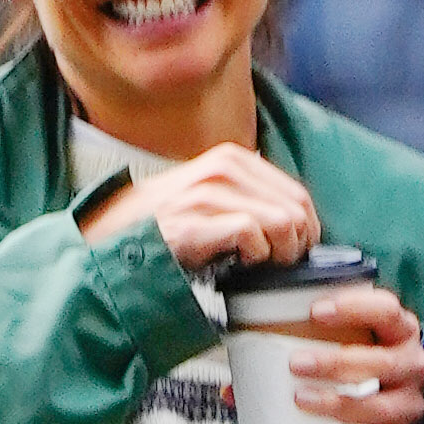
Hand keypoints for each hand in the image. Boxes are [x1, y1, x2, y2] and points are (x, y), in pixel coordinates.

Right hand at [82, 143, 318, 271]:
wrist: (118, 232)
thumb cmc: (170, 221)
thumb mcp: (214, 194)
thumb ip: (251, 197)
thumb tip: (297, 223)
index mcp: (234, 160)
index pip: (298, 194)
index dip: (306, 229)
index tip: (294, 250)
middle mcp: (224, 169)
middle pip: (296, 209)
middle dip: (297, 244)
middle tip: (278, 263)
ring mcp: (209, 194)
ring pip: (281, 222)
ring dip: (279, 253)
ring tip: (259, 263)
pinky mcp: (196, 221)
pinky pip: (252, 236)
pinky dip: (255, 257)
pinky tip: (239, 264)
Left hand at [286, 282, 423, 423]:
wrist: (391, 398)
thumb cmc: (359, 363)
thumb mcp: (341, 343)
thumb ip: (296, 351)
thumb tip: (232, 388)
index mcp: (399, 331)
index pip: (387, 311)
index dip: (356, 307)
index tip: (315, 310)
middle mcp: (412, 365)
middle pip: (383, 363)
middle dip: (337, 363)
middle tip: (296, 364)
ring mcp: (409, 404)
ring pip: (381, 407)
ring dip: (339, 404)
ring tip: (302, 400)